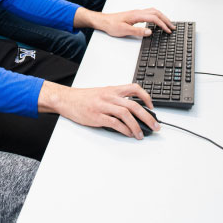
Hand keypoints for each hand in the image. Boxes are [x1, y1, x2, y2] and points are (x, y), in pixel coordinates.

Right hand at [44, 82, 159, 138]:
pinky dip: (124, 130)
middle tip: (155, 126)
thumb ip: (116, 99)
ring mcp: (103, 106)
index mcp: (112, 90)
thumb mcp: (102, 93)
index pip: (134, 88)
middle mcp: (110, 96)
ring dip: (137, 126)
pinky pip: (115, 123)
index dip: (146, 97)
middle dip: (148, 117)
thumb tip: (132, 110)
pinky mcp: (97, 116)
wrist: (67, 99)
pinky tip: (129, 134)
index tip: (153, 106)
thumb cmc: (84, 98)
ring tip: (141, 134)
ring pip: (126, 115)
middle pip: (134, 105)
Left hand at [77, 7, 174, 36]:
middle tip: (172, 27)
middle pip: (156, 13)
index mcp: (136, 15)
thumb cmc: (111, 25)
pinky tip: (157, 21)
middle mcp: (138, 12)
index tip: (168, 30)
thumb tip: (150, 32)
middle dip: (166, 19)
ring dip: (162, 17)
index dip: (162, 24)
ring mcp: (137, 13)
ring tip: (168, 23)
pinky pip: (149, 13)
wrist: (103, 21)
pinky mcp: (135, 15)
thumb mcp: (124, 30)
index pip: (154, 18)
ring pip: (153, 12)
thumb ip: (137, 31)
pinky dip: (157, 16)